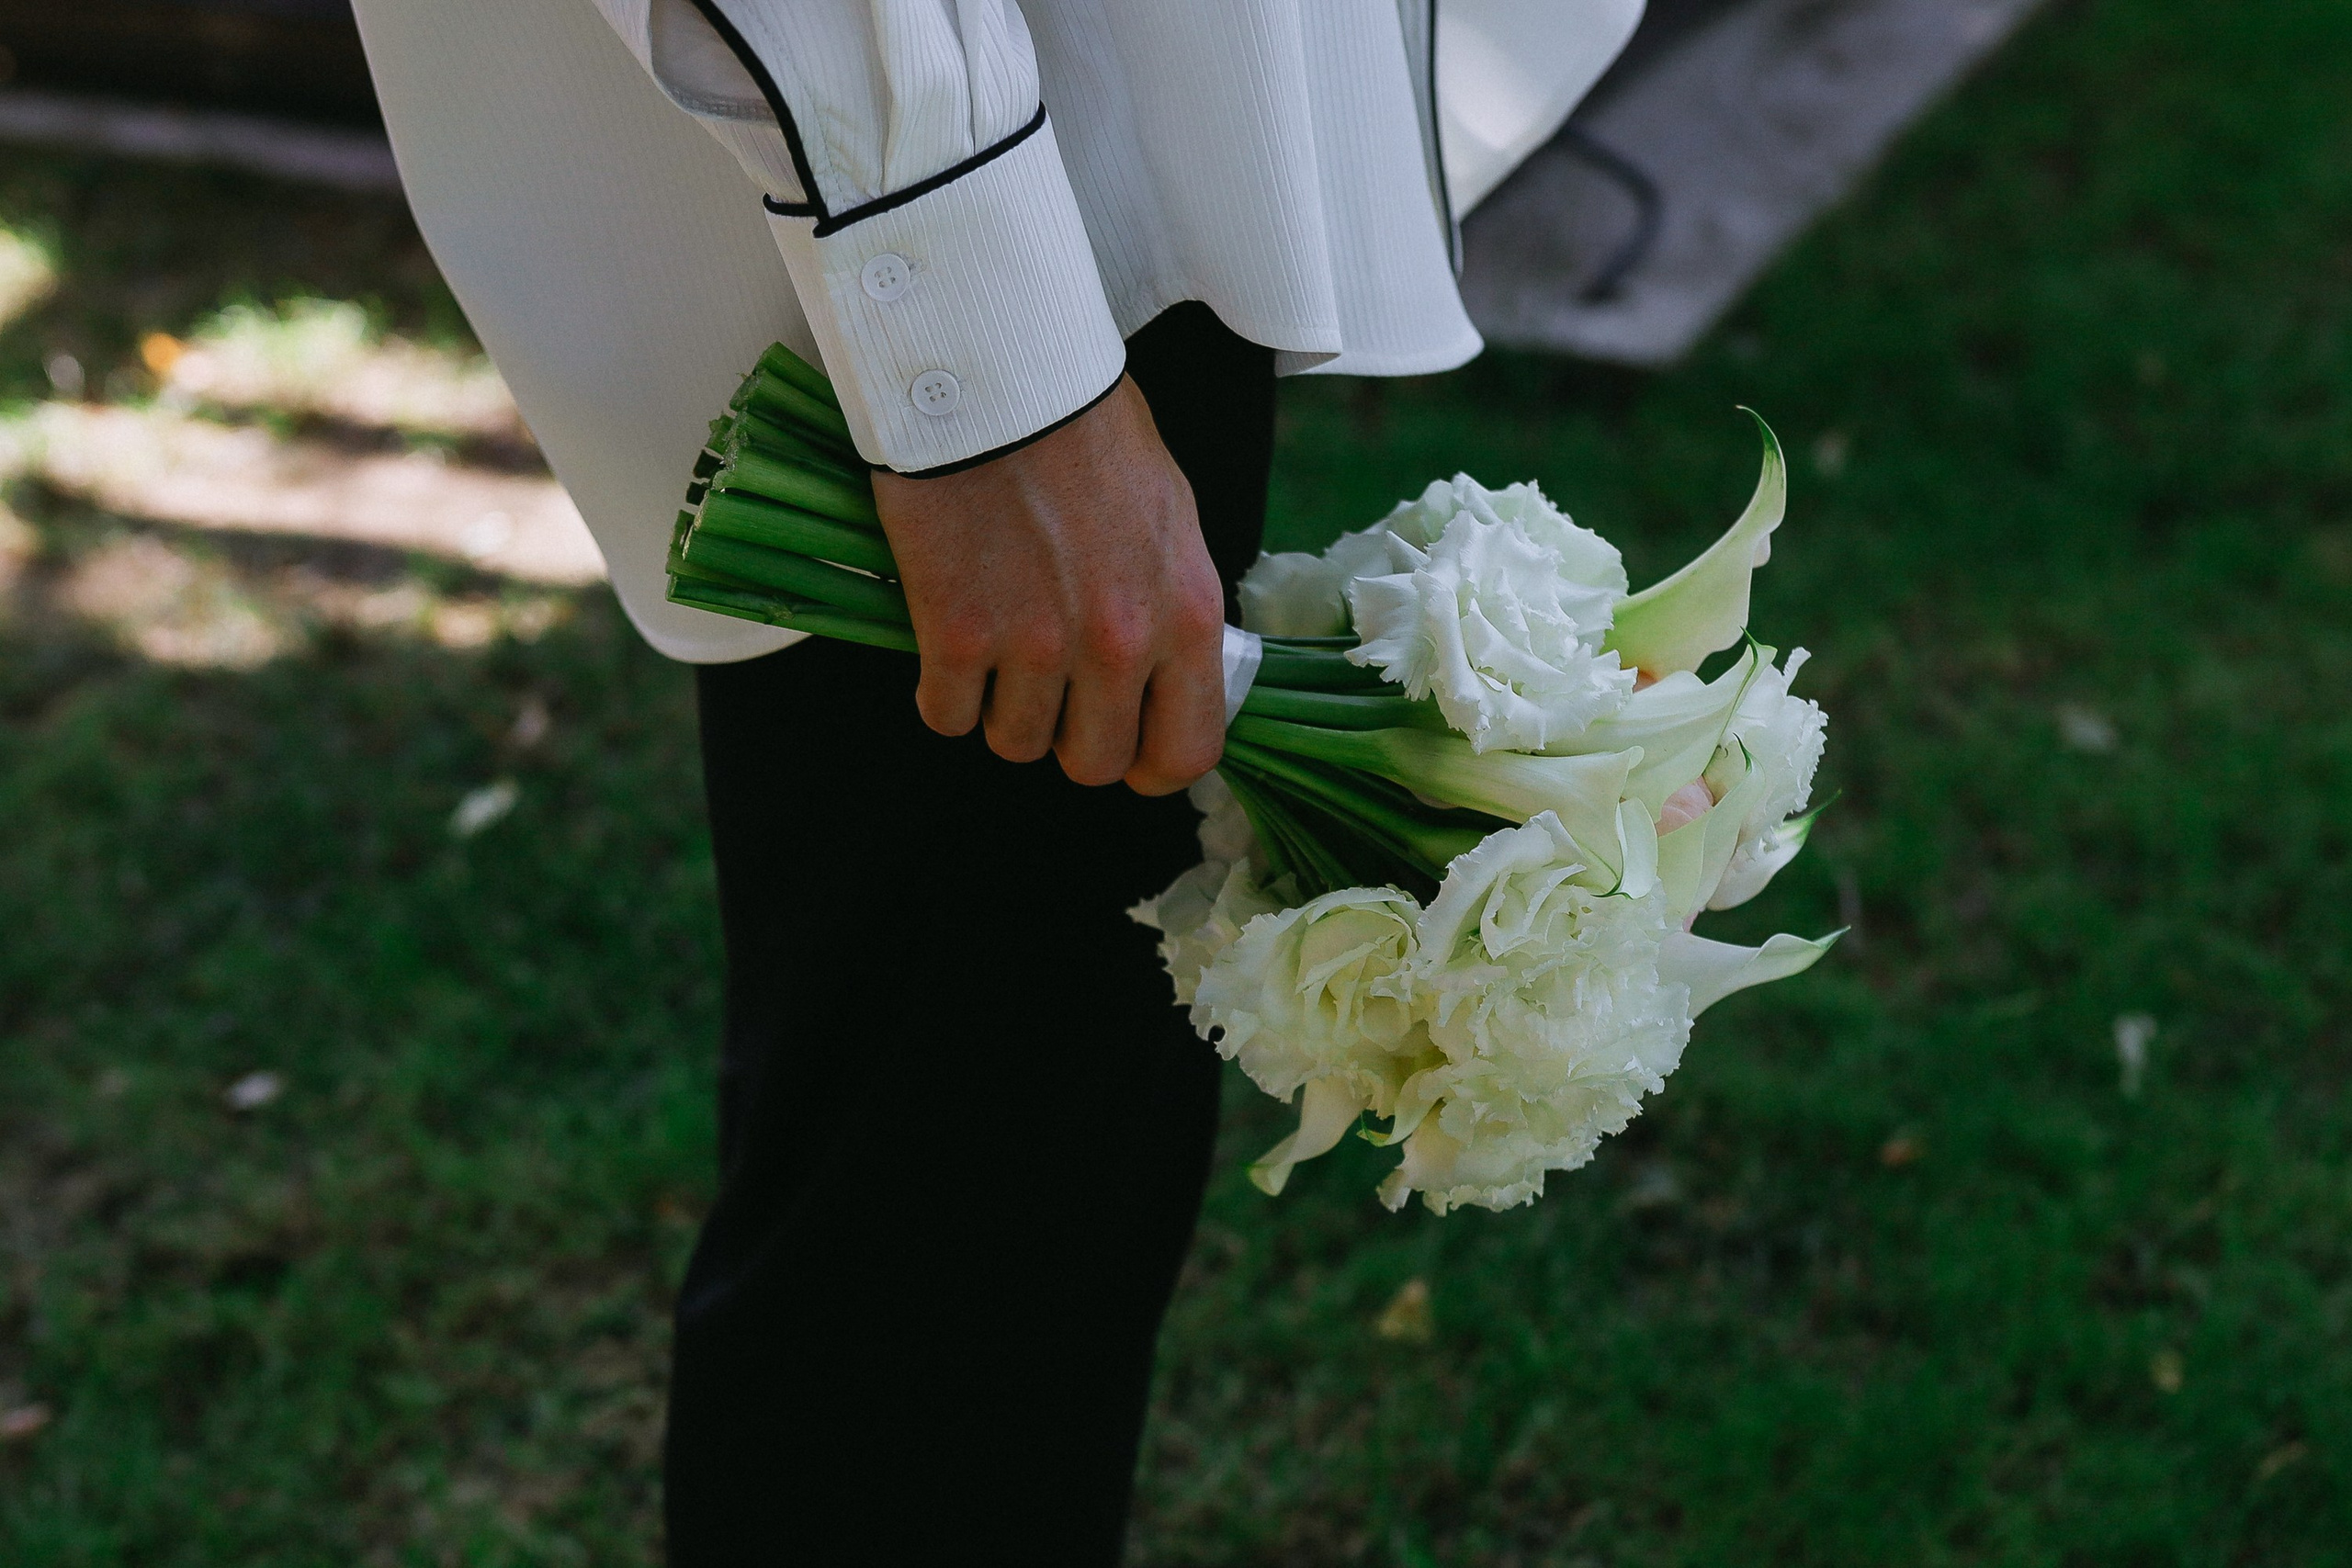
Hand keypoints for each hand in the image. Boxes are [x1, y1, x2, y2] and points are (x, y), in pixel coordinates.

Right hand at [872, 376, 1227, 794]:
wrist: (999, 372)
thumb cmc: (1086, 427)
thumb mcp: (1169, 516)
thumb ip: (1171, 604)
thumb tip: (1163, 668)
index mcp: (1187, 614)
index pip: (1188, 751)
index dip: (1152, 767)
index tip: (1126, 751)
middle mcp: (1121, 644)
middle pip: (1093, 764)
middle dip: (1067, 738)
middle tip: (1046, 690)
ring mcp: (1039, 645)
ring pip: (1015, 744)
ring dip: (1000, 708)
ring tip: (994, 646)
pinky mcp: (959, 634)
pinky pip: (948, 715)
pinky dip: (942, 691)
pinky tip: (945, 640)